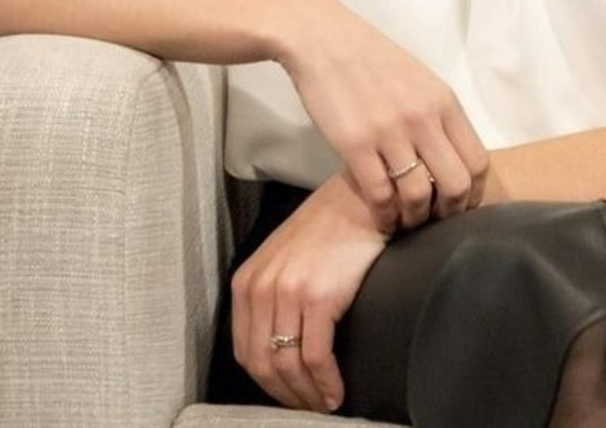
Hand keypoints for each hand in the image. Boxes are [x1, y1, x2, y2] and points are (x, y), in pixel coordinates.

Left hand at [231, 171, 389, 413]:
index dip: (266, 384)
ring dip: (307, 395)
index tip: (289, 395)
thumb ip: (273, 295)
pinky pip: (316, 356)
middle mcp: (261, 287)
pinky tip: (336, 392)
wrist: (360, 198)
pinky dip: (325, 383)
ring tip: (325, 405)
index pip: (246, 351)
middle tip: (309, 408)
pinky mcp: (317, 296)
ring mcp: (287, 291)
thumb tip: (281, 346)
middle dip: (286, 395)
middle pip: (263, 364)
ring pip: (288, 366)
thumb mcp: (285, 258)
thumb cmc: (330, 228)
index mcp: (247, 281)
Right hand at [275, 0, 488, 230]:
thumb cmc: (370, 60)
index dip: (474, 195)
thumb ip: (436, 116)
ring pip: (418, 196)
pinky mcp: (355, 144)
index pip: (478, 161)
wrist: (323, 39)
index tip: (461, 207)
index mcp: (443, 101)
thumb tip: (449, 158)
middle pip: (456, 185)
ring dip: (414, 219)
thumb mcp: (418, 81)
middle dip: (449, 214)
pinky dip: (384, 215)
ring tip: (405, 223)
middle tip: (435, 222)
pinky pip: (380, 195)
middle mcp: (423, 118)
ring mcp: (389, 132)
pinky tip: (381, 217)